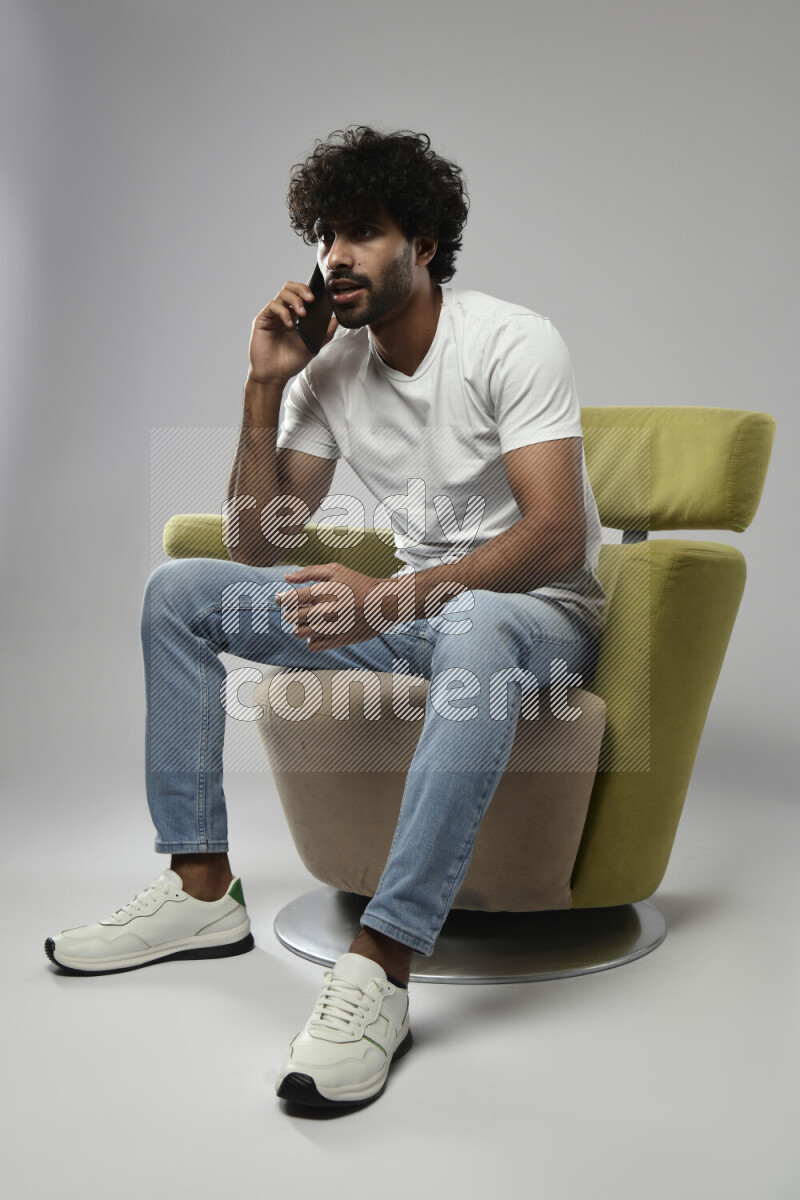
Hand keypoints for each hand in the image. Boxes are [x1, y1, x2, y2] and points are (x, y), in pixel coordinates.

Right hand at [248, 281, 337, 384]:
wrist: (274, 376)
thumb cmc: (290, 362)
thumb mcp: (312, 347)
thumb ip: (324, 333)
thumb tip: (337, 319)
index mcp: (296, 316)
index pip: (301, 294)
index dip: (310, 291)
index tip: (321, 297)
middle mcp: (284, 312)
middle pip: (291, 288)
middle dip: (302, 289)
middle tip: (311, 299)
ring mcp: (273, 315)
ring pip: (283, 293)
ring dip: (295, 300)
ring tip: (303, 313)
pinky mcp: (263, 319)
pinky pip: (273, 306)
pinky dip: (283, 312)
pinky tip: (290, 324)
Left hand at [275, 563, 413, 650]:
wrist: (384, 603)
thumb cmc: (358, 584)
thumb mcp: (335, 570)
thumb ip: (309, 572)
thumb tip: (286, 577)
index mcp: (323, 592)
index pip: (289, 599)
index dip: (282, 599)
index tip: (282, 599)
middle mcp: (325, 611)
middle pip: (291, 617)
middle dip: (290, 612)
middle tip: (298, 609)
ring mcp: (331, 628)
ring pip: (299, 633)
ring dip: (299, 627)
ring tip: (308, 620)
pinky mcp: (338, 640)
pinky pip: (313, 646)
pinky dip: (311, 639)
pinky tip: (318, 631)